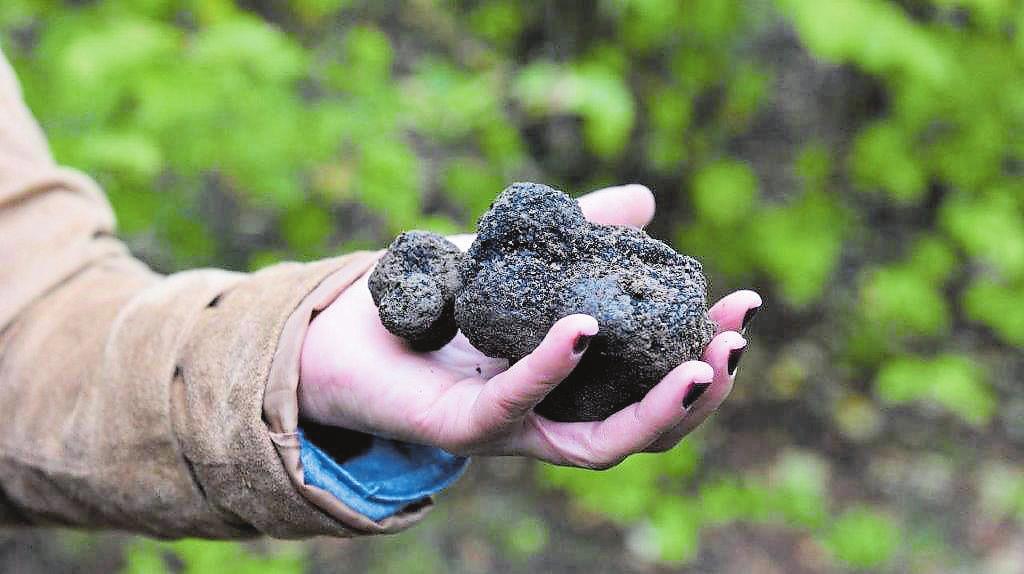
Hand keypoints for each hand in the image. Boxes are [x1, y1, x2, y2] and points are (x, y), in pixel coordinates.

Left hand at [298, 185, 760, 468]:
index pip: (655, 383)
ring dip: (656, 408)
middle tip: (736, 345)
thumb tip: (646, 204)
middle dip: (701, 392)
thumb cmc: (436, 303)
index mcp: (575, 386)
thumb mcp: (522, 260)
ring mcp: (512, 430)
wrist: (345, 329)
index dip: (706, 354)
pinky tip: (584, 328)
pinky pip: (516, 401)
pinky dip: (553, 365)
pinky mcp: (462, 427)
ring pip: (600, 442)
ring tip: (698, 365)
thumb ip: (583, 237)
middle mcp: (552, 418)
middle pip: (646, 427)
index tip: (745, 308)